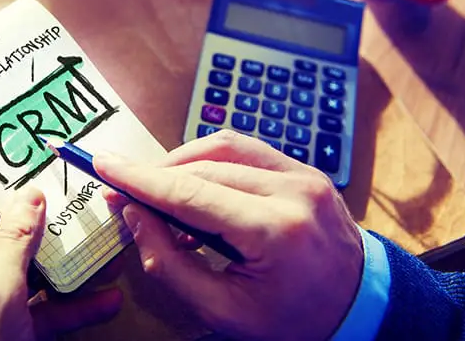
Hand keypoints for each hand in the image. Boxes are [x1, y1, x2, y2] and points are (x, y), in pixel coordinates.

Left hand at [0, 186, 122, 340]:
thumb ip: (12, 245)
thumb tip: (28, 197)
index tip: (25, 163)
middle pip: (4, 242)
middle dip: (43, 225)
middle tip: (73, 198)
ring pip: (30, 277)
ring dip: (66, 266)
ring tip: (100, 245)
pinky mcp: (11, 338)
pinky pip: (44, 314)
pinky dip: (73, 307)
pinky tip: (105, 298)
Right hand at [94, 130, 362, 340]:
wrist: (360, 307)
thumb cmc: (293, 319)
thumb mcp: (224, 311)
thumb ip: (170, 265)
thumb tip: (134, 217)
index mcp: (275, 232)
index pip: (190, 194)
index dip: (140, 179)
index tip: (103, 165)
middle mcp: (292, 190)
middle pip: (202, 167)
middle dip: (155, 176)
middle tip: (121, 192)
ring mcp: (303, 174)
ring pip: (222, 146)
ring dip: (181, 163)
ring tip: (157, 192)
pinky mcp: (304, 168)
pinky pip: (245, 149)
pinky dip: (210, 159)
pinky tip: (194, 183)